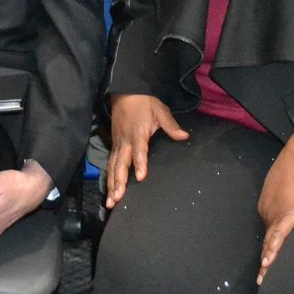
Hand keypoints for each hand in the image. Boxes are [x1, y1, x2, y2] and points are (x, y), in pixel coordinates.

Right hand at [105, 93, 186, 207]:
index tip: (141, 177)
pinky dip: (108, 178)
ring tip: (111, 201)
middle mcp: (125, 141)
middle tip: (118, 197)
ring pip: (112, 167)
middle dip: (118, 181)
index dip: (140, 163)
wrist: (125, 93)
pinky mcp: (114, 146)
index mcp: (137, 133)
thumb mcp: (160, 109)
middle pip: (120, 163)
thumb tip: (184, 136)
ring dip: (111, 184)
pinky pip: (110, 164)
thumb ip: (171, 124)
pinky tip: (109, 192)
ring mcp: (117, 144)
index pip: (139, 150)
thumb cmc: (144, 102)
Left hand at [255, 134, 293, 284]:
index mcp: (267, 206)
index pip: (268, 231)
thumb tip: (293, 204)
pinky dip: (272, 251)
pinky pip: (278, 237)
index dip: (268, 247)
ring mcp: (275, 215)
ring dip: (266, 262)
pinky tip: (268, 263)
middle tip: (260, 278)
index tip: (266, 260)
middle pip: (266, 241)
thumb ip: (287, 199)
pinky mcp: (287, 216)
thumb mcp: (288, 186)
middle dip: (264, 259)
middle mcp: (267, 213)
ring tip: (262, 278)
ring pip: (270, 243)